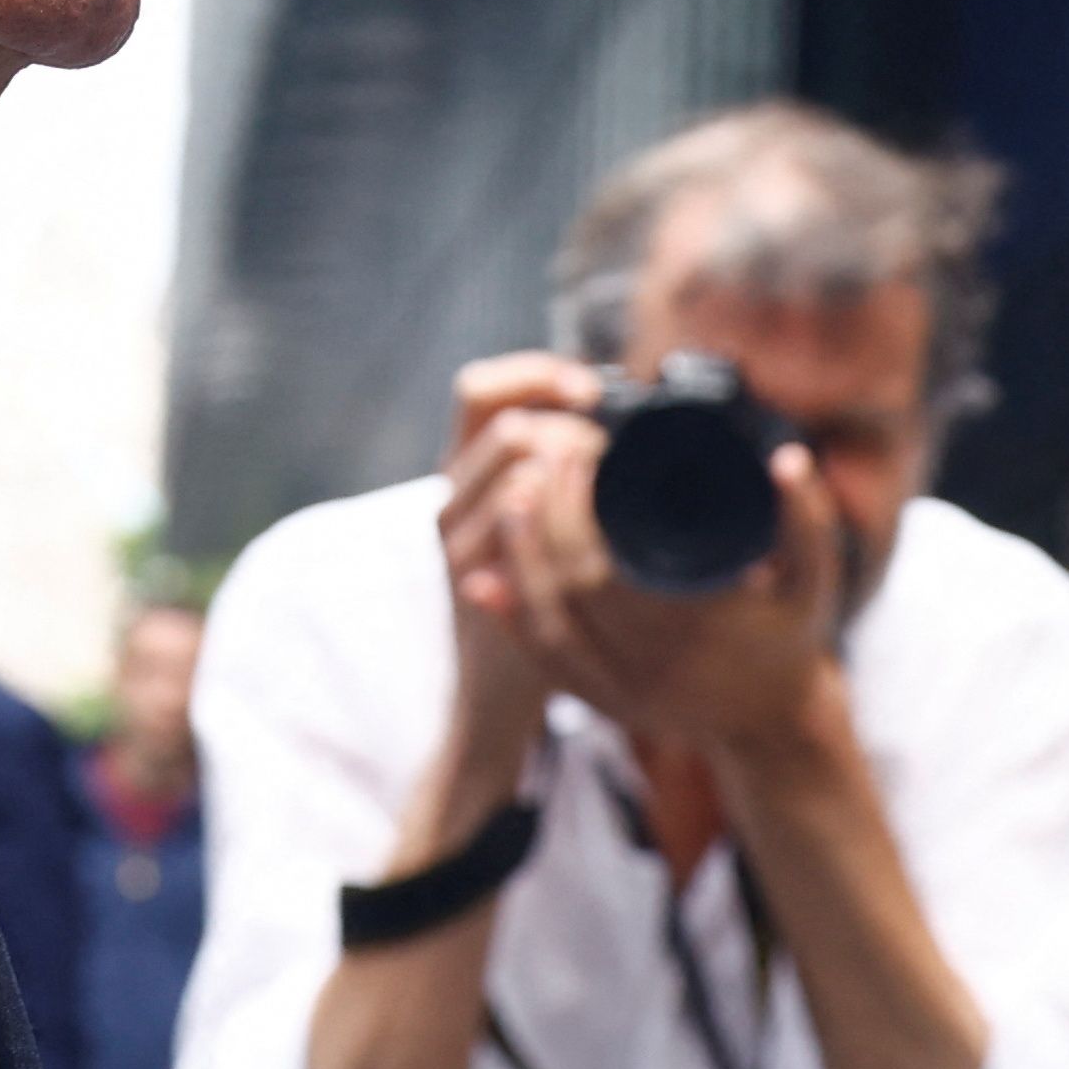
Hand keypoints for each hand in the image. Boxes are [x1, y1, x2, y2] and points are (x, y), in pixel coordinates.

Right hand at [429, 354, 584, 794]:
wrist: (497, 693)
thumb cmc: (539, 602)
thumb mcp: (538, 524)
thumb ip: (557, 467)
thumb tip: (608, 410)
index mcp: (467, 471)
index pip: (479, 389)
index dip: (535, 375)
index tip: (592, 391)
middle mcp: (452, 497)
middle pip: (509, 426)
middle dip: (572, 434)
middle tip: (615, 461)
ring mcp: (459, 542)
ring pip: (517, 475)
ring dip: (573, 479)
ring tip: (615, 498)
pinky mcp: (476, 584)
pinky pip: (517, 534)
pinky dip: (564, 522)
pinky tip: (605, 533)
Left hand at [488, 416, 851, 763]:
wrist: (777, 727)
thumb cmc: (791, 641)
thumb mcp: (816, 581)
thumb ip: (808, 517)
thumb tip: (788, 457)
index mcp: (696, 626)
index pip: (610, 562)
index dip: (579, 508)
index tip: (577, 453)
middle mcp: (652, 663)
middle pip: (570, 587)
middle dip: (545, 522)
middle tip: (538, 464)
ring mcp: (623, 690)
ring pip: (549, 626)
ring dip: (520, 564)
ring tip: (510, 502)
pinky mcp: (602, 703)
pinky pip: (546, 664)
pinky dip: (512, 623)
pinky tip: (486, 581)